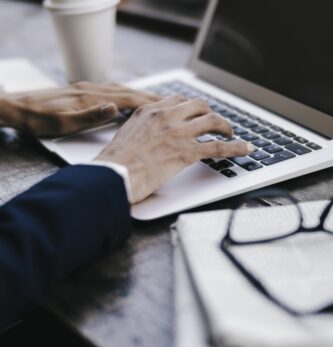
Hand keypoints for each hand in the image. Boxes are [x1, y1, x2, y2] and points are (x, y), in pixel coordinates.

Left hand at [0, 82, 159, 136]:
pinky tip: (128, 99)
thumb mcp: (62, 123)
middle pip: (127, 91)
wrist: (18, 107)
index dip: (148, 103)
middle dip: (149, 96)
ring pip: (120, 89)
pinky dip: (125, 93)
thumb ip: (89, 116)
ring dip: (139, 94)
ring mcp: (87, 89)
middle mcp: (91, 90)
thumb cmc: (39, 120)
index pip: (126, 99)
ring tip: (154, 100)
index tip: (165, 105)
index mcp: (90, 98)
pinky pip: (111, 90)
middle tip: (168, 101)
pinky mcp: (83, 91)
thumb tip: (114, 108)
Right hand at [95, 96, 254, 203]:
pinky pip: (218, 146)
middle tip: (215, 123)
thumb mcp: (126, 136)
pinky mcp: (185, 152)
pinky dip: (235, 147)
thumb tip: (149, 136)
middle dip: (210, 113)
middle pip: (198, 105)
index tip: (196, 114)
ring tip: (230, 134)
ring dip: (225, 127)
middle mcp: (165, 117)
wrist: (111, 176)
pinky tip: (246, 149)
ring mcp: (177, 133)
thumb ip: (141, 129)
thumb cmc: (115, 162)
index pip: (178, 100)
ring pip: (211, 121)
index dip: (191, 107)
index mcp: (149, 111)